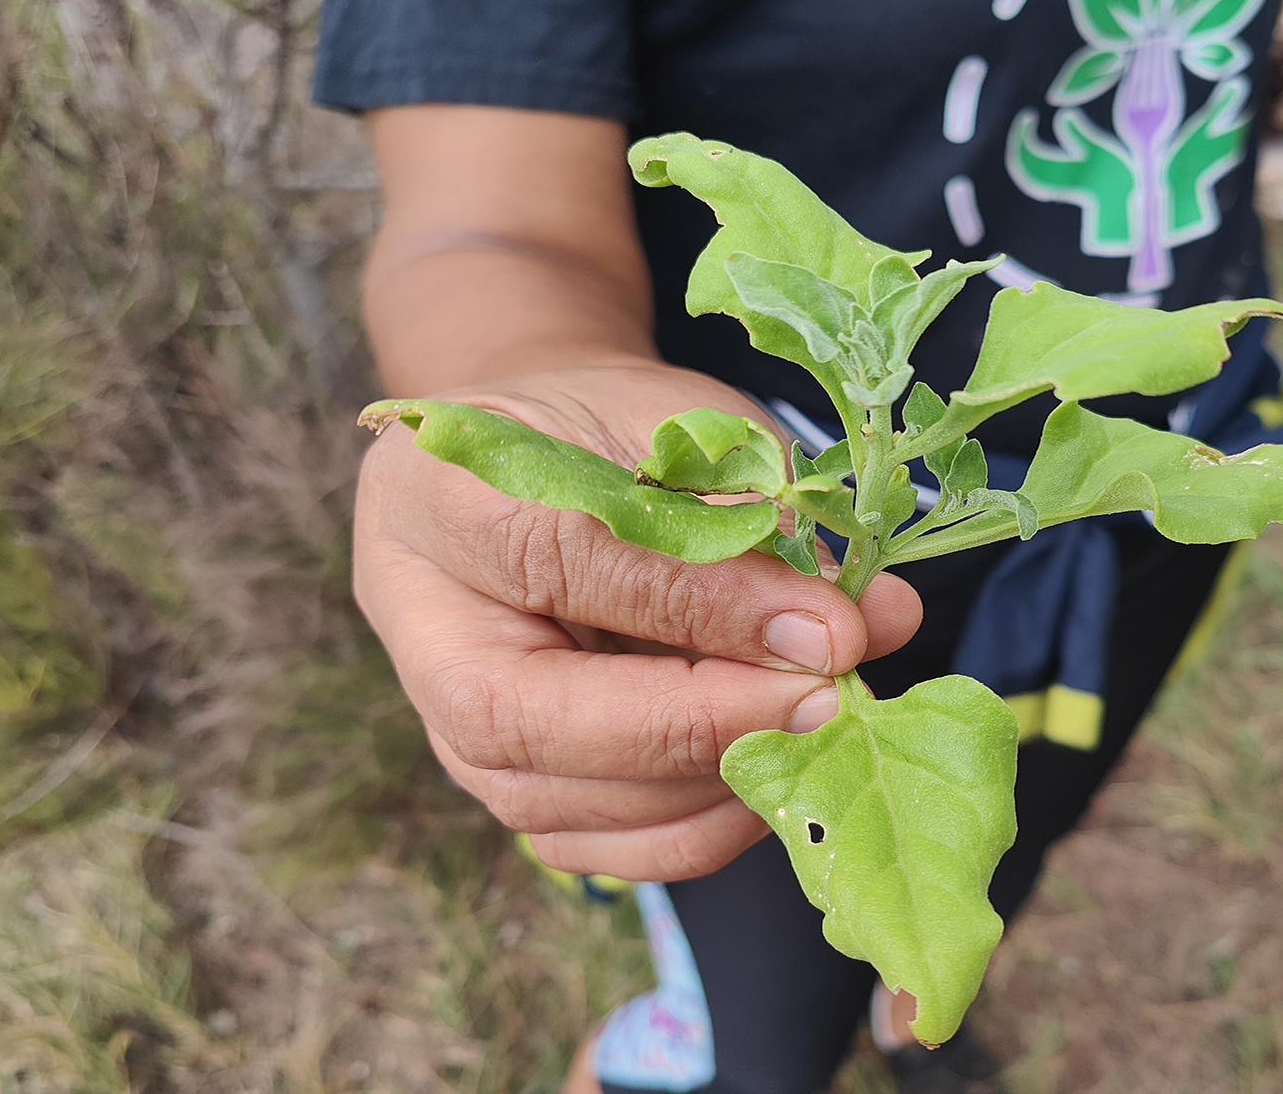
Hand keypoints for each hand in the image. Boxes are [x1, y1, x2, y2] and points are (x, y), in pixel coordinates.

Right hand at [352, 360, 922, 879]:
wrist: (543, 469)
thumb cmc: (613, 436)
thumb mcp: (678, 434)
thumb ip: (745, 522)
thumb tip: (858, 625)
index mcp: (441, 501)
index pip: (566, 562)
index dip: (709, 607)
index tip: (831, 628)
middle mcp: (424, 637)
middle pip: (544, 723)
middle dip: (714, 722)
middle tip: (838, 695)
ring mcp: (457, 737)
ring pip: (587, 808)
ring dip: (727, 777)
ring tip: (828, 719)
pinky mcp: (520, 797)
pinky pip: (620, 849)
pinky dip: (715, 820)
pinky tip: (783, 758)